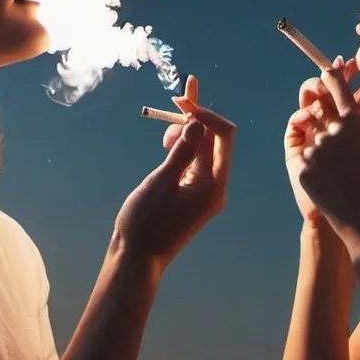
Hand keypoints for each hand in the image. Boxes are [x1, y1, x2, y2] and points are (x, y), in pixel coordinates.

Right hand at [115, 74, 234, 270]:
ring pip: (202, 151)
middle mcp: (214, 188)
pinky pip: (192, 165)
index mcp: (214, 185)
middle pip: (214, 141)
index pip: (224, 137)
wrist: (136, 259)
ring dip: (187, 134)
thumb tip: (198, 123)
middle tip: (175, 100)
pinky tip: (167, 142)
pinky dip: (182, 150)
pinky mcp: (190, 195)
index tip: (181, 102)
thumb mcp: (162, 181)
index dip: (205, 114)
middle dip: (196, 120)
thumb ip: (182, 151)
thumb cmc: (146, 222)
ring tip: (166, 130)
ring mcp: (203, 192)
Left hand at [295, 59, 359, 250]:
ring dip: (319, 136)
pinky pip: (302, 150)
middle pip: (317, 102)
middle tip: (327, 112)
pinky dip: (313, 157)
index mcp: (354, 121)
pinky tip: (331, 174)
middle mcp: (333, 130)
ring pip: (309, 128)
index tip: (329, 71)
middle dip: (320, 103)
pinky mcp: (302, 165)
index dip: (331, 74)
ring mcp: (315, 148)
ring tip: (338, 160)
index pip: (336, 84)